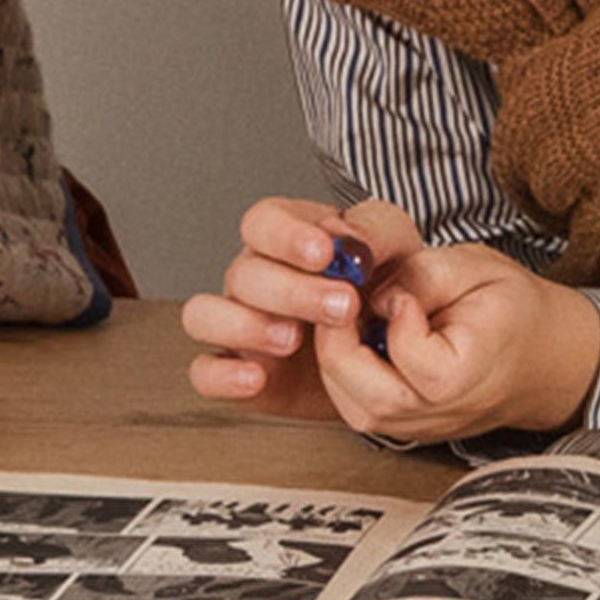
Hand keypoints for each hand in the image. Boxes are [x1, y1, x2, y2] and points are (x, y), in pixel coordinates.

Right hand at [181, 197, 422, 421]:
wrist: (389, 347)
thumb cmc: (385, 283)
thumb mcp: (395, 246)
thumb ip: (376, 232)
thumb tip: (351, 239)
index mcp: (286, 236)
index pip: (263, 221)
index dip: (287, 236)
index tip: (324, 253)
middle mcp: (253, 275)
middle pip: (243, 272)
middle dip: (292, 291)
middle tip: (342, 308)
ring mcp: (238, 321)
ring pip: (205, 314)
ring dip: (245, 325)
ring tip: (292, 340)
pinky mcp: (239, 369)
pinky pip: (204, 371)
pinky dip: (222, 375)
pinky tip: (256, 378)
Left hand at [314, 243, 599, 443]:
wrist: (540, 355)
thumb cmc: (510, 308)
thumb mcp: (476, 267)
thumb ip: (422, 275)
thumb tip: (372, 295)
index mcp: (467, 375)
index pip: (411, 356)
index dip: (395, 315)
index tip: (403, 290)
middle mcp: (439, 414)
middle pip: (370, 401)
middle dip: (340, 344)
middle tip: (344, 300)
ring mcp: (418, 428)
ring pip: (352, 409)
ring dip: (335, 359)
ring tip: (348, 317)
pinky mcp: (401, 427)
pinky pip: (354, 406)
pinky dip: (342, 372)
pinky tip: (355, 337)